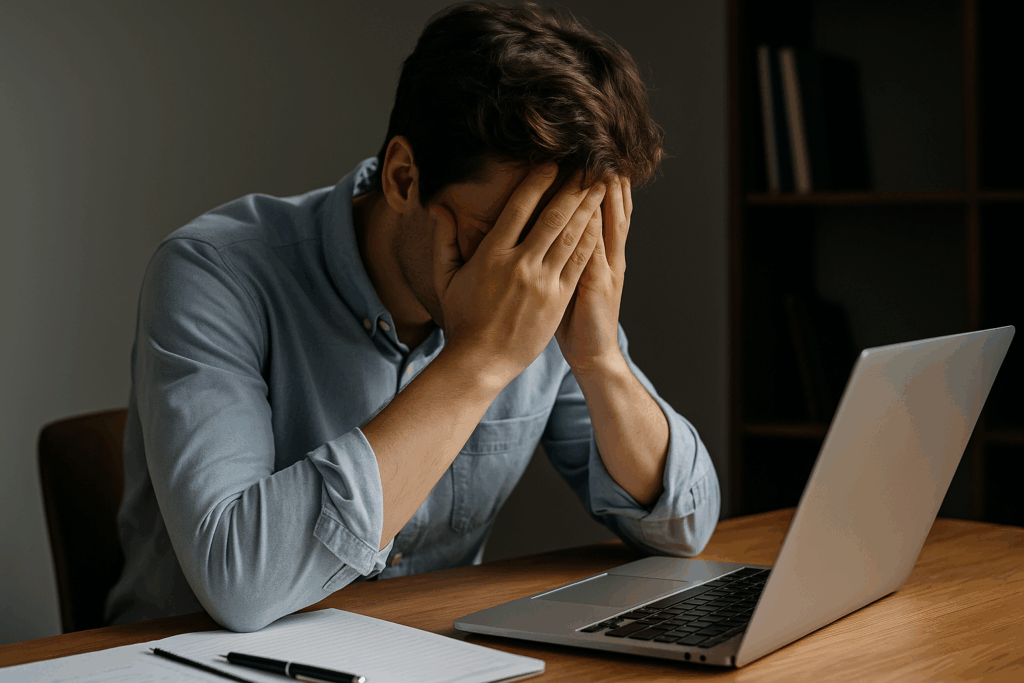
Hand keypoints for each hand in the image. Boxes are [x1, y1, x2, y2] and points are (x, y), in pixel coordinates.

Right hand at [430, 166, 606, 384]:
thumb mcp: (445, 278)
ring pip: (571, 236)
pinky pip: (579, 263)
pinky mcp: (558, 300)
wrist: (482, 361)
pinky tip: (600, 222)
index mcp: (492, 255)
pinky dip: (591, 239)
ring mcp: (542, 283)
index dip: (538, 181)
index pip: (519, 208)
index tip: (552, 163)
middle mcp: (520, 265)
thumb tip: (439, 207)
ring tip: (600, 186)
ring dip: (587, 208)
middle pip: (552, 216)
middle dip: (572, 188)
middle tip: (587, 166)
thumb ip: (444, 240)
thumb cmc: (462, 319)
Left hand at [554, 175, 631, 375]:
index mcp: (603, 255)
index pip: (606, 211)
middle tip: (600, 147)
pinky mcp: (598, 283)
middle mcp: (610, 256)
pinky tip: (590, 204)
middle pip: (613, 209)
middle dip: (607, 179)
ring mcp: (607, 268)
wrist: (593, 355)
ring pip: (610, 222)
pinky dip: (595, 224)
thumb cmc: (576, 320)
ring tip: (602, 163)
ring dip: (606, 194)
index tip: (593, 156)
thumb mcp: (575, 282)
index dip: (603, 184)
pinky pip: (596, 247)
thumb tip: (557, 229)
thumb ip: (570, 254)